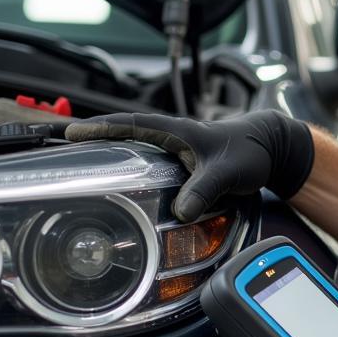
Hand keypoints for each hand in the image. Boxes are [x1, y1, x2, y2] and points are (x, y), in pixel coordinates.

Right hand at [64, 109, 313, 221]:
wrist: (272, 148)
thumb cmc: (250, 151)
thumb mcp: (228, 171)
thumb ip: (205, 188)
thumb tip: (181, 211)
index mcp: (178, 131)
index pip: (132, 125)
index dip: (102, 129)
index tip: (73, 134)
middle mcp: (173, 138)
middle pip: (127, 137)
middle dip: (97, 142)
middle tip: (65, 153)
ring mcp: (177, 151)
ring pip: (138, 153)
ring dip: (114, 158)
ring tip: (85, 173)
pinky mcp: (183, 165)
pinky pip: (152, 167)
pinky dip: (136, 174)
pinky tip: (125, 191)